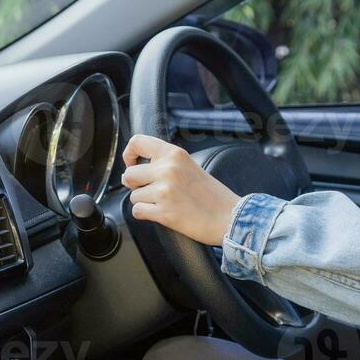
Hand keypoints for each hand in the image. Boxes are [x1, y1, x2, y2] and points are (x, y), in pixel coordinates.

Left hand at [121, 134, 240, 245]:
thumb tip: (137, 167)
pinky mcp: (163, 212)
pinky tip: (162, 213)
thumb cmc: (213, 195)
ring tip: (165, 203)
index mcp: (175, 154)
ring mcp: (164, 191)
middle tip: (150, 190)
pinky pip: (137, 211)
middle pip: (129, 174)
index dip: (129, 154)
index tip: (132, 164)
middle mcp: (167, 170)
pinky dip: (146, 214)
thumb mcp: (190, 166)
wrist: (230, 217)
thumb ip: (167, 162)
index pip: (137, 142)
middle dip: (135, 185)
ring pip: (133, 196)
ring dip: (144, 202)